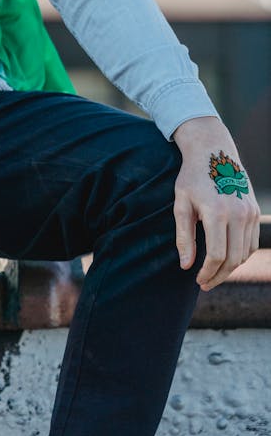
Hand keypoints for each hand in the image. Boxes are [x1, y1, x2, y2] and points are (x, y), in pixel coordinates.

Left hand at [172, 115, 259, 290]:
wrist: (214, 152)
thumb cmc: (192, 178)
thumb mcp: (181, 204)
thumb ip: (184, 236)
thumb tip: (186, 266)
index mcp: (217, 212)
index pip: (216, 254)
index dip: (207, 272)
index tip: (198, 280)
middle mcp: (238, 213)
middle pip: (232, 258)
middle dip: (218, 275)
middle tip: (205, 283)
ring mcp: (249, 212)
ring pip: (244, 253)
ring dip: (230, 268)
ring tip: (214, 274)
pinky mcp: (255, 212)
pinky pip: (251, 243)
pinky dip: (240, 255)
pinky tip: (226, 260)